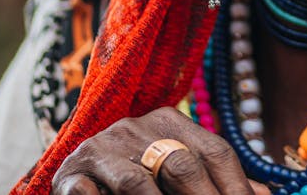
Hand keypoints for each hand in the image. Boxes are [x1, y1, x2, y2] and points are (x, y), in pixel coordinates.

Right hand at [52, 107, 270, 194]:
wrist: (77, 181)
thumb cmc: (139, 180)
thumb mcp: (176, 174)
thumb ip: (217, 182)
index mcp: (168, 120)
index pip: (215, 151)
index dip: (235, 186)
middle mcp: (134, 127)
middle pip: (182, 164)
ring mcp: (100, 149)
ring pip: (137, 182)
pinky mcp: (70, 176)